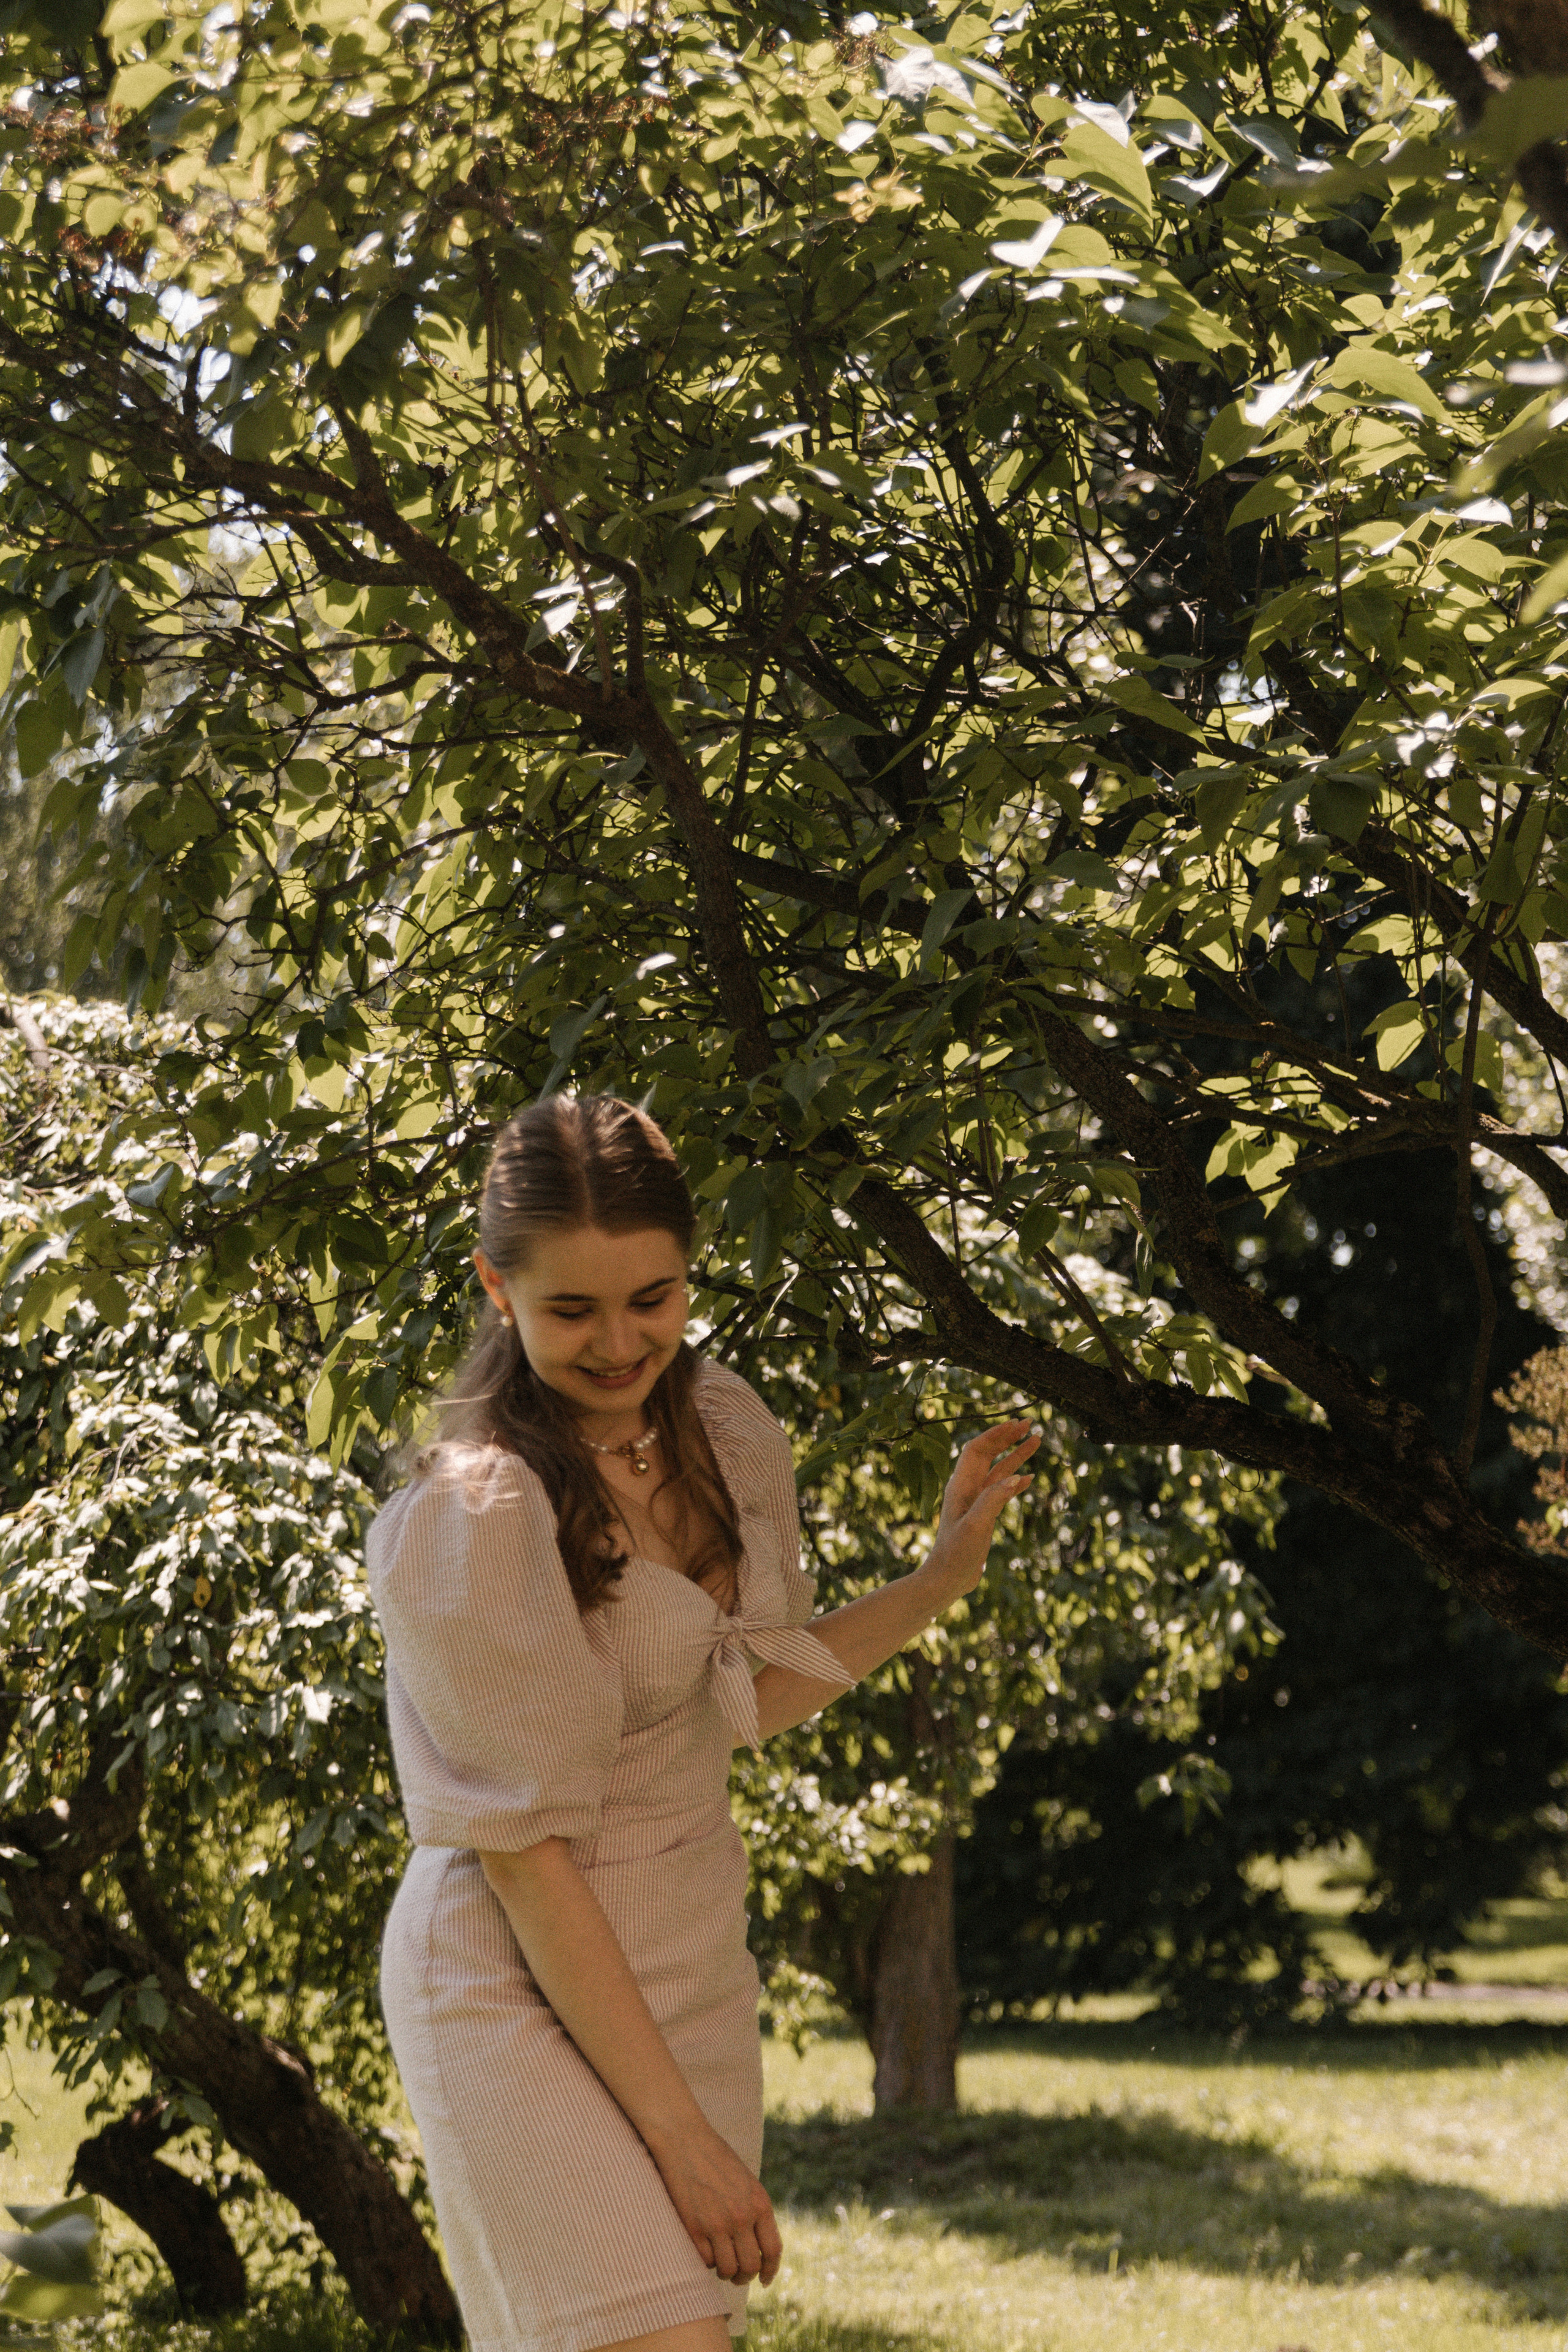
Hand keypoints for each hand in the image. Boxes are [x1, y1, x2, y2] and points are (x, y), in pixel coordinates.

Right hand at [651, 2118, 782, 2288]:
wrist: (685, 2140)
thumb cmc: (716, 2159)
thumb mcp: (747, 2182)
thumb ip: (755, 2211)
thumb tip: (759, 2248)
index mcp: (760, 2203)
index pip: (773, 2251)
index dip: (770, 2271)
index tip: (765, 2280)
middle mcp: (742, 2216)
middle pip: (750, 2266)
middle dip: (745, 2277)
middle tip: (738, 2276)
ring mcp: (717, 2224)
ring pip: (728, 2270)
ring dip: (725, 2272)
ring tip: (721, 2264)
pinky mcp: (694, 2227)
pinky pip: (705, 2261)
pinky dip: (706, 2261)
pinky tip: (705, 2250)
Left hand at [927, 1418, 1038, 1593]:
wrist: (947, 1579)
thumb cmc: (956, 1554)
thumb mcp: (975, 1526)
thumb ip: (993, 1500)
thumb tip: (1016, 1477)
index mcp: (960, 1486)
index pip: (977, 1449)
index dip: (996, 1434)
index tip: (1016, 1424)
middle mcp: (966, 1489)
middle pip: (988, 1454)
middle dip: (1007, 1438)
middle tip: (1029, 1424)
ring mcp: (975, 1501)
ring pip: (998, 1471)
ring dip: (1015, 1455)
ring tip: (1036, 1441)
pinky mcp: (983, 1515)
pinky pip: (1001, 1490)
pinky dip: (1015, 1481)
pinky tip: (1029, 1478)